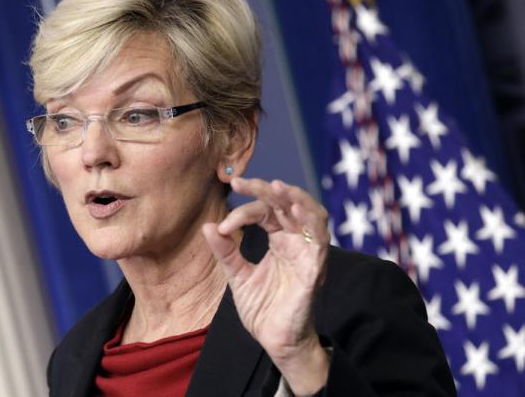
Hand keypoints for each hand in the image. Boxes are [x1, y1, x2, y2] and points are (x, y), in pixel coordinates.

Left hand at [202, 177, 330, 393]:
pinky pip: (318, 240)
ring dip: (295, 197)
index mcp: (279, 240)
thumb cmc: (263, 308)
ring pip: (310, 214)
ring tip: (275, 186)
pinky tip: (295, 210)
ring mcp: (308, 253)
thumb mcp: (237, 275)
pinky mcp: (315, 269)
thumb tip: (207, 226)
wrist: (275, 342)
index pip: (265, 212)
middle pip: (286, 205)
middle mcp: (296, 242)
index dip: (243, 211)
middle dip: (264, 190)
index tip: (221, 225)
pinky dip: (310, 222)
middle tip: (240, 182)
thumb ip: (225, 251)